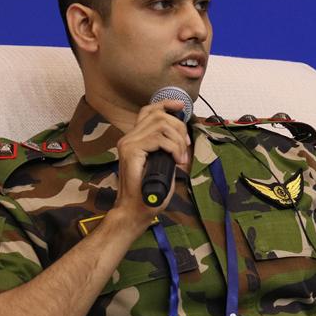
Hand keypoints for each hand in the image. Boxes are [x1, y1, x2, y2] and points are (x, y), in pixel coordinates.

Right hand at [112, 99, 191, 229]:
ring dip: (178, 140)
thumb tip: (182, 140)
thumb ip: (167, 150)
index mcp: (134, 139)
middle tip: (186, 147)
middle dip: (179, 128)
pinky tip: (177, 159)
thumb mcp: (162, 165)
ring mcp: (128, 144)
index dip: (165, 104)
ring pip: (160, 125)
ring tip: (182, 157)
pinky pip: (159, 139)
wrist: (135, 210)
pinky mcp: (131, 151)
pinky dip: (174, 147)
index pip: (148, 111)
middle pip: (158, 116)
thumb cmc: (149, 193)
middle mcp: (129, 138)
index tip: (181, 106)